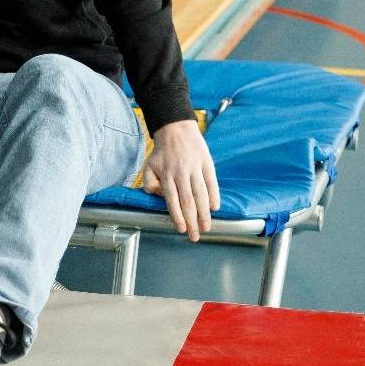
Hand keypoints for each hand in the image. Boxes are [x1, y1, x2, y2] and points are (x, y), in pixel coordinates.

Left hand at [140, 119, 218, 241]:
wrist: (176, 129)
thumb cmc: (162, 152)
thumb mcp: (149, 167)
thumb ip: (150, 185)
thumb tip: (160, 199)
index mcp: (167, 175)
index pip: (172, 201)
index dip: (178, 217)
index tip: (182, 230)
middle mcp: (181, 173)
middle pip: (188, 201)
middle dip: (192, 221)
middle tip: (196, 236)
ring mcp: (195, 168)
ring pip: (200, 194)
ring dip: (204, 213)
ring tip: (207, 227)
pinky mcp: (206, 162)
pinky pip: (211, 181)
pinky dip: (214, 195)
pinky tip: (215, 207)